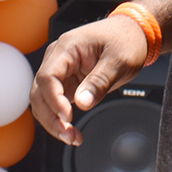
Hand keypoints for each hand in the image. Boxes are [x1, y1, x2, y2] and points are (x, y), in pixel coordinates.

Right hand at [31, 16, 149, 145]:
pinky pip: (55, 103)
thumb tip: (82, 103)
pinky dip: (60, 119)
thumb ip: (99, 82)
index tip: (68, 117)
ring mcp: (60, 70)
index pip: (47, 76)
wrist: (132, 34)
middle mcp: (58, 58)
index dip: (54, 100)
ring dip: (53, 122)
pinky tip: (72, 131)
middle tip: (70, 136)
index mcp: (67, 47)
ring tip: (72, 137)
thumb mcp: (119, 61)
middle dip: (51, 118)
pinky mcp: (66, 81)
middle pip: (39, 92)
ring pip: (43, 101)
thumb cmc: (125, 41)